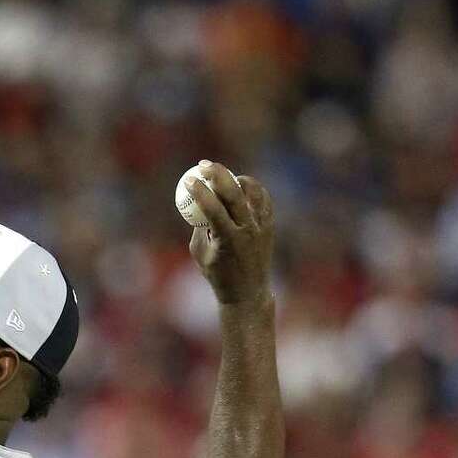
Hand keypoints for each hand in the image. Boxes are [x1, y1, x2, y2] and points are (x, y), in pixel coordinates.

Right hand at [185, 162, 274, 307]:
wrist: (247, 292)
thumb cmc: (218, 275)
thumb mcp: (200, 254)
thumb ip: (199, 227)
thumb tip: (197, 202)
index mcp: (228, 240)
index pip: (212, 208)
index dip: (199, 191)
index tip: (188, 179)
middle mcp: (247, 230)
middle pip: (233, 193)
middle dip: (217, 174)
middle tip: (203, 165)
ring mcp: (261, 227)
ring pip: (252, 191)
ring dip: (237, 179)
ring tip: (225, 176)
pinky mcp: (270, 225)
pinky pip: (263, 198)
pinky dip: (252, 189)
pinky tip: (241, 186)